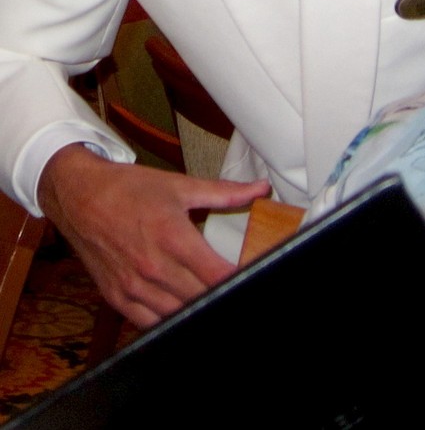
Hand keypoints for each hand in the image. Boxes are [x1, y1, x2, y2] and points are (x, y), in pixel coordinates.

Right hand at [38, 144, 270, 327]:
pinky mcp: (117, 298)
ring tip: (212, 298)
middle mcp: (153, 267)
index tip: (255, 277)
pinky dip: (169, 318)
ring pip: (177, 314)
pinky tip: (181, 307)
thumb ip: (224, 193)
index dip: (239, 280)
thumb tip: (260, 188)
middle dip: (221, 294)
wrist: (80, 197)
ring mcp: (133, 287)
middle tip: (237, 289)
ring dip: (196, 308)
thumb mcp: (180, 186)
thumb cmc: (130, 189)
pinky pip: (149, 322)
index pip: (216, 274)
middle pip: (200, 298)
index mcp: (172, 237)